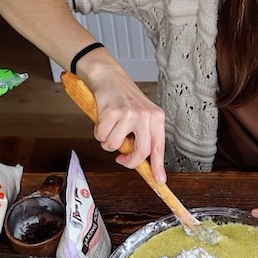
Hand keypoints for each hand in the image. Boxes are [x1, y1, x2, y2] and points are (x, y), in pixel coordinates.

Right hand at [79, 54, 167, 183]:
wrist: (109, 76)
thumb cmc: (124, 99)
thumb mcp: (141, 116)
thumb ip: (143, 137)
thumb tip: (142, 163)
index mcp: (156, 118)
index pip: (159, 147)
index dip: (158, 167)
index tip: (159, 181)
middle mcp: (146, 116)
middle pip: (141, 152)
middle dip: (129, 161)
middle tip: (121, 159)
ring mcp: (129, 113)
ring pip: (116, 146)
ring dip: (108, 142)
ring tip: (109, 129)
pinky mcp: (112, 112)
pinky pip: (102, 136)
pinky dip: (98, 132)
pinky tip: (102, 120)